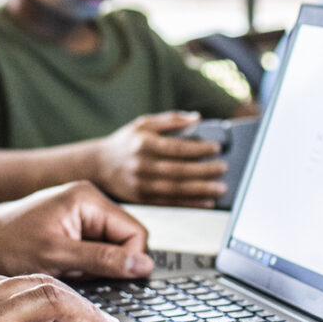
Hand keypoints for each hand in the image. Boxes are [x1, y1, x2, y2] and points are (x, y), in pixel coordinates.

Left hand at [0, 179, 153, 279]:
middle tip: (76, 270)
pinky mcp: (76, 227)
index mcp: (89, 199)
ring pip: (113, 249)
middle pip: (126, 241)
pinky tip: (65, 266)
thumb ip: (103, 260)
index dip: (128, 261)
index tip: (104, 276)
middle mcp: (90, 201)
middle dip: (108, 264)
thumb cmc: (10, 245)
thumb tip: (143, 265)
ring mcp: (83, 213)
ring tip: (66, 267)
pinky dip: (85, 265)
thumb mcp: (58, 257)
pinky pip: (97, 250)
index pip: (135, 233)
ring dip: (95, 266)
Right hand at [92, 111, 227, 205]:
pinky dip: (191, 203)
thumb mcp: (143, 123)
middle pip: (179, 170)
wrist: (99, 165)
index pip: (176, 147)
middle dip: (205, 171)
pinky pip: (171, 203)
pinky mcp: (142, 199)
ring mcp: (141, 184)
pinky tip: (206, 201)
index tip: (216, 147)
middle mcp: (142, 165)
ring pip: (177, 189)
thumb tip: (197, 118)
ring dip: (201, 189)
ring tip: (220, 187)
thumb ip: (171, 119)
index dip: (199, 148)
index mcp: (144, 143)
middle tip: (223, 168)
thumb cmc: (125, 142)